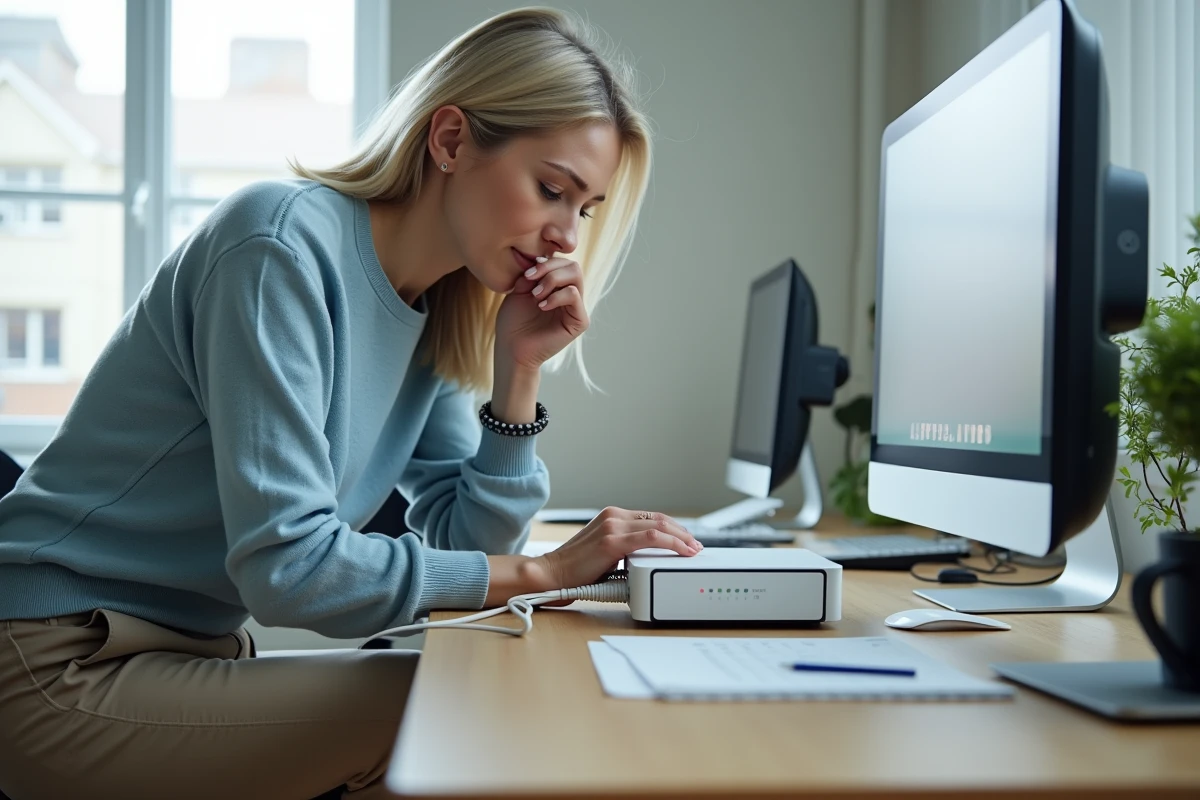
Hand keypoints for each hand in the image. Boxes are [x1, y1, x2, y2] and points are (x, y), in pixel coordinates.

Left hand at [495, 257, 588, 370]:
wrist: (512, 348)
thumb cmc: (513, 322)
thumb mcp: (520, 290)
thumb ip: (532, 274)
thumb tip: (543, 259)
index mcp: (558, 287)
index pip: (562, 262)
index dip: (545, 262)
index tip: (527, 273)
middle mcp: (570, 295)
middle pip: (572, 265)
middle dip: (549, 268)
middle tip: (531, 281)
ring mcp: (576, 308)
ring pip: (575, 275)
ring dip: (552, 280)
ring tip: (536, 295)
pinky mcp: (579, 321)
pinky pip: (574, 295)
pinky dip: (556, 296)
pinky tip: (541, 306)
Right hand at [531, 507, 702, 595]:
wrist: (551, 576)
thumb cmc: (576, 571)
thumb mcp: (605, 554)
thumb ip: (625, 549)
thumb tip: (649, 558)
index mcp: (611, 516)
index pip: (651, 518)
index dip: (673, 528)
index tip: (686, 540)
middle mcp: (613, 516)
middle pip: (659, 519)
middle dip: (682, 532)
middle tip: (696, 546)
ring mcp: (612, 526)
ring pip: (658, 526)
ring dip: (681, 538)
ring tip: (693, 550)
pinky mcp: (612, 541)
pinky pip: (651, 538)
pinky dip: (672, 543)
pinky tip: (682, 551)